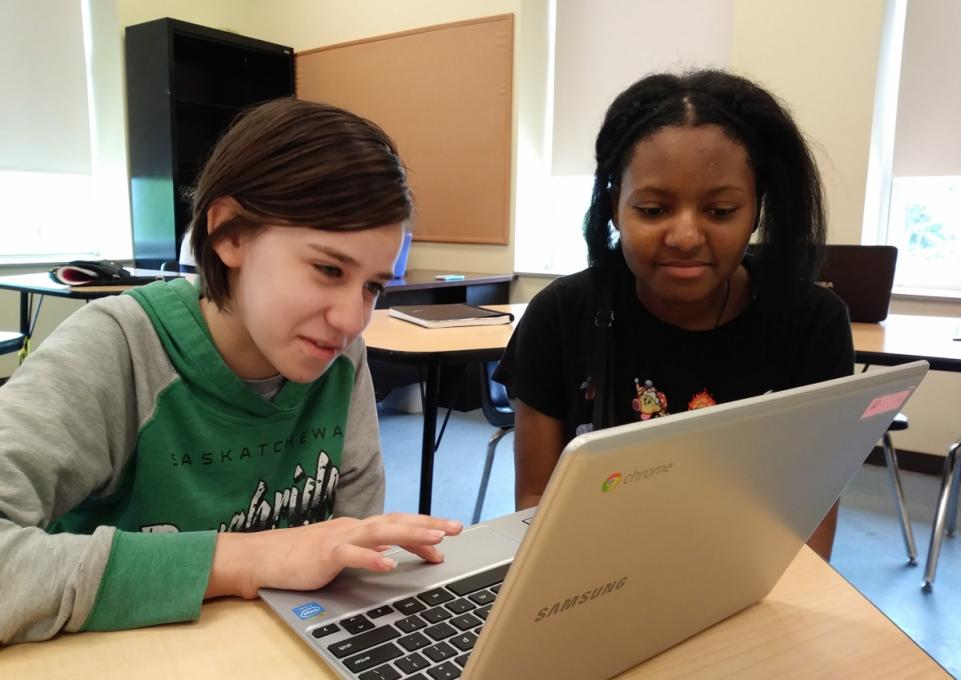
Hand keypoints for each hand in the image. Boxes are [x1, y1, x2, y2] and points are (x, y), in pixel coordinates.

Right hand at [205, 513, 462, 598]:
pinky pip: (352, 555)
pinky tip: (388, 565)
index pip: (397, 524)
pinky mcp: (325, 554)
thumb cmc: (299, 556)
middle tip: (456, 528)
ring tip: (435, 539)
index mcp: (358, 528)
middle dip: (428, 524)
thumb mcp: (341, 551)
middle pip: (397, 521)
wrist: (262, 557)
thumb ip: (365, 550)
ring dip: (410, 534)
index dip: (423, 529)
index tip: (446, 537)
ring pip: (381, 532)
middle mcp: (353, 527)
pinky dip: (371, 558)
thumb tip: (391, 554)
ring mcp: (340, 538)